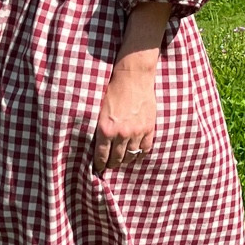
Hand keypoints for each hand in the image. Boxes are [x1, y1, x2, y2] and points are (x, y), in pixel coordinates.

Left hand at [94, 59, 156, 174]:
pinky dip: (140, 154)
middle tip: (109, 166)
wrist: (133, 77)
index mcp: (106, 129)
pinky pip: (145, 149)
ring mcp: (137, 132)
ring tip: (122, 161)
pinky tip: (136, 154)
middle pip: (116, 158)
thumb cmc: (113, 89)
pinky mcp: (149, 128)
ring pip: (131, 155)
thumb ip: (100, 127)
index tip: (99, 168)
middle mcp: (121, 133)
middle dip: (112, 164)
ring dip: (125, 160)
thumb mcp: (99, 109)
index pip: (101, 155)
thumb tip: (96, 143)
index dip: (100, 164)